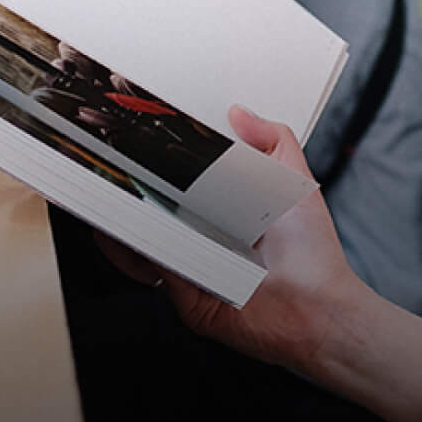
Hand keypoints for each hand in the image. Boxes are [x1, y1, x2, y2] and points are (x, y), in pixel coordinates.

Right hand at [96, 106, 369, 372]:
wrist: (317, 309)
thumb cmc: (312, 252)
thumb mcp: (296, 182)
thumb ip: (273, 141)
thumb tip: (239, 112)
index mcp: (225, 208)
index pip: (180, 179)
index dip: (157, 161)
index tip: (136, 140)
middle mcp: (202, 235)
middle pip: (152, 205)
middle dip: (128, 182)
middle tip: (110, 159)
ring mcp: (188, 263)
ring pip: (140, 235)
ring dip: (118, 213)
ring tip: (105, 186)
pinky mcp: (180, 293)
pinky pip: (146, 267)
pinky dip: (125, 248)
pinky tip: (118, 226)